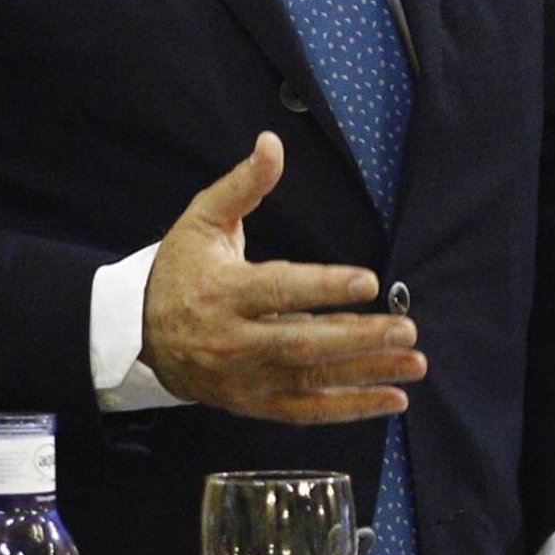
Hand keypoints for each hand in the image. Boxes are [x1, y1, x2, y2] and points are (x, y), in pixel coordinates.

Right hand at [140, 130, 425, 422]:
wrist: (140, 334)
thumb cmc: (180, 269)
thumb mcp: (203, 219)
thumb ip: (243, 185)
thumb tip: (272, 143)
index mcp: (221, 292)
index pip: (278, 290)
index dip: (323, 287)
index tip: (368, 281)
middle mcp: (233, 341)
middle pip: (301, 343)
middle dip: (357, 338)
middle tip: (405, 329)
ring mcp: (244, 378)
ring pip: (310, 380)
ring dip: (366, 374)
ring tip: (413, 362)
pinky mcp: (254, 403)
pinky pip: (306, 411)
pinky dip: (350, 408)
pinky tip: (392, 397)